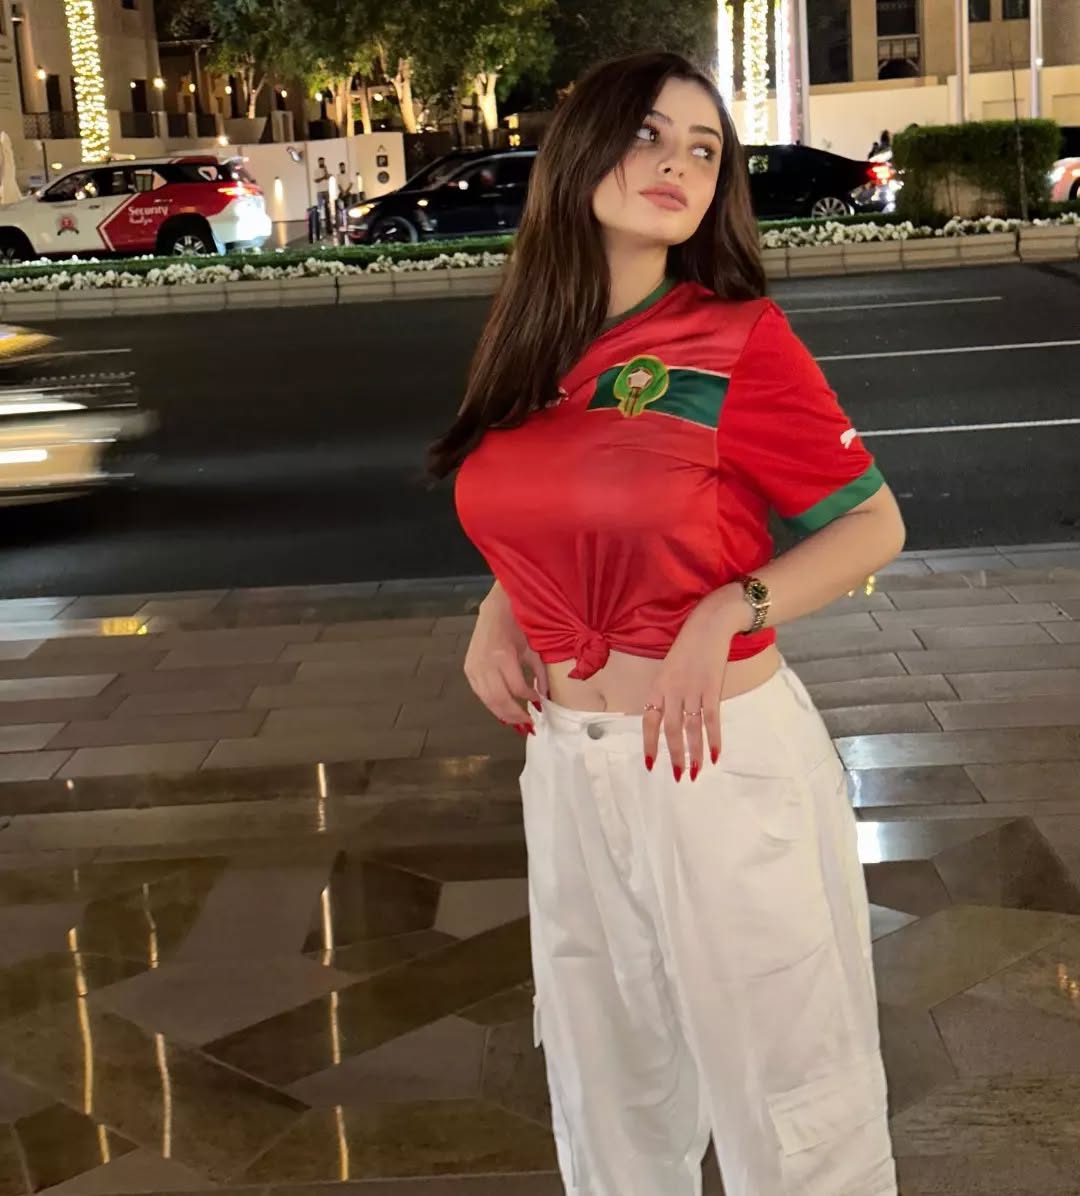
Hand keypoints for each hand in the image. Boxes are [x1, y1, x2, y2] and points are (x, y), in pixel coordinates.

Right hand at [464, 585, 547, 734]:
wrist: (496, 609)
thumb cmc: (519, 626)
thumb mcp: (534, 648)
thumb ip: (539, 673)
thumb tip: (544, 697)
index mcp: (503, 656)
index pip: (516, 688)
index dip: (529, 699)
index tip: (539, 703)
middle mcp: (485, 664)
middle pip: (499, 699)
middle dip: (515, 715)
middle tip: (529, 725)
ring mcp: (474, 667)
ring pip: (487, 700)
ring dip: (503, 714)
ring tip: (517, 722)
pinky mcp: (468, 669)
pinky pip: (480, 693)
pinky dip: (492, 704)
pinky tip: (503, 710)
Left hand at [642, 588, 744, 781]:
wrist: (710, 623)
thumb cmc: (689, 645)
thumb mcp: (669, 667)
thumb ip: (667, 691)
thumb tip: (668, 716)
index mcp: (659, 686)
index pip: (649, 720)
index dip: (650, 744)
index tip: (651, 764)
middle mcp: (672, 690)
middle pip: (671, 730)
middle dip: (674, 756)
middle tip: (678, 776)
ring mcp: (692, 690)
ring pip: (691, 729)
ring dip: (693, 754)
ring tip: (695, 773)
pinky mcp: (712, 688)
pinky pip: (711, 719)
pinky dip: (714, 739)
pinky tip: (716, 755)